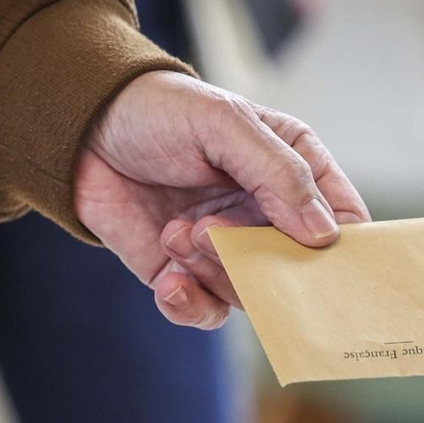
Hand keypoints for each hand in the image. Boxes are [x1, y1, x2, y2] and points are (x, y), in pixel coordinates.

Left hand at [74, 71, 369, 328]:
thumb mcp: (225, 125)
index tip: (320, 262)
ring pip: (250, 294)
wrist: (78, 128)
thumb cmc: (159, 110)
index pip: (345, 220)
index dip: (342, 249)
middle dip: (260, 262)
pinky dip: (189, 304)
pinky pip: (205, 312)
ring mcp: (228, 248)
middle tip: (214, 232)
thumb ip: (279, 176)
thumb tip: (325, 236)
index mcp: (294, 169)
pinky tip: (169, 279)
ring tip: (177, 233)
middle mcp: (267, 215)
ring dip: (214, 271)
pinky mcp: (186, 274)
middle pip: (298, 269)